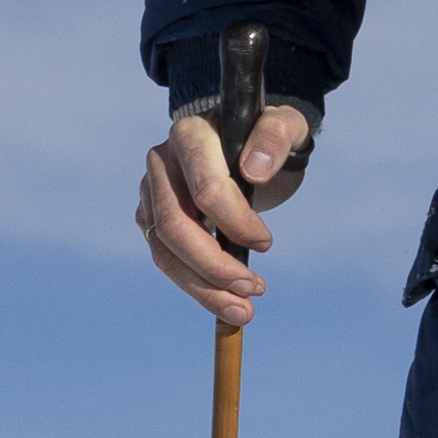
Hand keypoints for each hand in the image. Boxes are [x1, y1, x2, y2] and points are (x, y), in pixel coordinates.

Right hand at [138, 94, 318, 323]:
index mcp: (190, 135)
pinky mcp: (152, 219)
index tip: (266, 244)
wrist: (246, 147)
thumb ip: (275, 135)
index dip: (237, 223)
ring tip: (242, 310)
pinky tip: (225, 302)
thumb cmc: (266, 138)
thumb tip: (254, 170)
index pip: (205, 189)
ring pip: (165, 251)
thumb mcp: (285, 127)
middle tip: (255, 290)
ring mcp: (151, 193)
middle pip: (176, 226)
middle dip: (215, 266)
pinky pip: (167, 261)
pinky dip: (196, 287)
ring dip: (204, 288)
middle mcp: (162, 163)